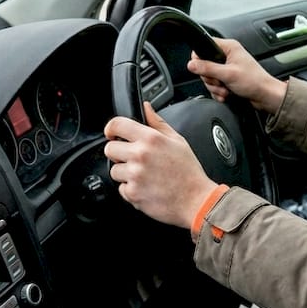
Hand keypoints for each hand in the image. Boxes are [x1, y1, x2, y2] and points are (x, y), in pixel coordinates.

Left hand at [104, 102, 217, 228]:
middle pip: (110, 149)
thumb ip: (157, 122)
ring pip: (114, 171)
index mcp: (151, 138)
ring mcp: (135, 175)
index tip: (112, 133)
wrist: (196, 200)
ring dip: (125, 174)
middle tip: (133, 159)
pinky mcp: (133, 193)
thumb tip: (146, 107)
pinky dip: (131, 190)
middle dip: (118, 153)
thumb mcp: (177, 140)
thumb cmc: (188, 171)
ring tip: (144, 176)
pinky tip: (146, 188)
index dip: (111, 128)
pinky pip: (121, 189)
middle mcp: (140, 155)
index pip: (117, 124)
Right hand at [189, 38, 287, 113]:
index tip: (204, 69)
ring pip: (209, 77)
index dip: (200, 58)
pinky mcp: (228, 78)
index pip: (205, 45)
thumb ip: (208, 68)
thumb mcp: (227, 74)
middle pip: (205, 65)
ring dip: (215, 87)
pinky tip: (226, 94)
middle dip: (210, 78)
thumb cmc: (254, 82)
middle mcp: (228, 55)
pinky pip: (215, 85)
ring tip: (225, 90)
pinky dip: (218, 92)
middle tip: (220, 82)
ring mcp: (227, 67)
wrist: (265, 96)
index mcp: (229, 47)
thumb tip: (191, 64)